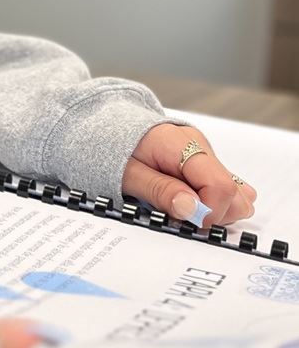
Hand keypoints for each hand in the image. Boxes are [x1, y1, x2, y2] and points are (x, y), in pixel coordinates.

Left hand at [122, 122, 257, 227]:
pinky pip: (227, 190)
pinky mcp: (206, 164)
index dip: (209, 213)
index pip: (221, 186)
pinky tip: (187, 199)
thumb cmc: (115, 148)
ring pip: (237, 195)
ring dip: (214, 210)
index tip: (187, 221)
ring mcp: (207, 155)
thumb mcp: (128, 174)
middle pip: (236, 194)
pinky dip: (213, 202)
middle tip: (180, 212)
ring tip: (180, 203)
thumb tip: (192, 209)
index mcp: (182, 144)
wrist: (110, 126)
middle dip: (214, 214)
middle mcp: (201, 146)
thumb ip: (160, 190)